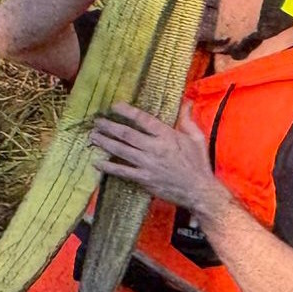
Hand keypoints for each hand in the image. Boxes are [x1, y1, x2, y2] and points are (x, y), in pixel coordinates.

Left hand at [89, 102, 232, 217]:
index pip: (143, 119)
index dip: (127, 111)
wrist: (199, 190)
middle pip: (127, 134)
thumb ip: (187, 119)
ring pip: (121, 150)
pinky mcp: (144, 179)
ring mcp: (147, 164)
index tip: (114, 106)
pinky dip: (109, 167)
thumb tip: (187, 102)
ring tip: (93, 136)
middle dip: (109, 126)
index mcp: (167, 135)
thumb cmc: (198, 163)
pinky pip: (123, 171)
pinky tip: (97, 163)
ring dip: (105, 143)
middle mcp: (154, 148)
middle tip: (97, 121)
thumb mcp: (196, 138)